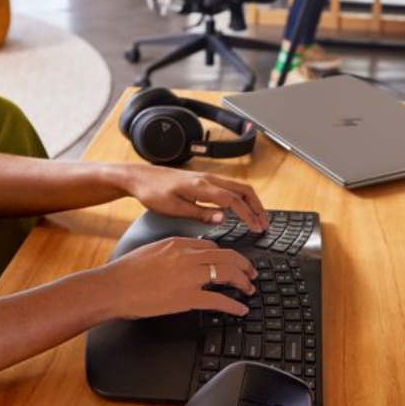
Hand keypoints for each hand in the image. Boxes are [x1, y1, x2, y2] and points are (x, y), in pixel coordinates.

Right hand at [99, 237, 257, 318]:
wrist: (112, 287)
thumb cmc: (126, 272)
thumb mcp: (151, 251)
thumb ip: (171, 252)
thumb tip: (182, 257)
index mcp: (178, 244)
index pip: (213, 246)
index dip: (227, 256)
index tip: (233, 263)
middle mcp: (187, 257)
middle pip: (227, 256)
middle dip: (244, 265)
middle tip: (251, 274)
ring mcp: (188, 277)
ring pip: (227, 274)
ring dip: (243, 282)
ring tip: (249, 290)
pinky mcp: (186, 298)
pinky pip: (218, 300)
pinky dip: (234, 305)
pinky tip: (240, 310)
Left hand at [123, 165, 268, 231]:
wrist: (139, 177)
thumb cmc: (152, 193)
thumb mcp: (173, 208)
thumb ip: (199, 213)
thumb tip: (223, 218)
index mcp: (201, 187)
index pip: (233, 200)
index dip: (248, 215)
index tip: (257, 228)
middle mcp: (208, 179)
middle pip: (243, 190)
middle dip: (257, 207)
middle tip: (265, 225)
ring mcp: (207, 178)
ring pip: (239, 187)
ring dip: (251, 202)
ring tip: (258, 219)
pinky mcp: (204, 181)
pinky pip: (230, 188)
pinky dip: (242, 198)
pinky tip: (242, 210)